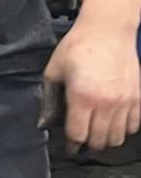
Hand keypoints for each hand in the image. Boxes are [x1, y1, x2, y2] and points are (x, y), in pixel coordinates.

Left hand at [44, 16, 140, 152]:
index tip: (69, 148)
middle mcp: (105, 103)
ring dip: (106, 140)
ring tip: (98, 134)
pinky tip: (114, 123)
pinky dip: (124, 130)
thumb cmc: (78, 46)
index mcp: (82, 97)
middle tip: (82, 140)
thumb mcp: (54, 70)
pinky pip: (133, 126)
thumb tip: (45, 122)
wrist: (108, 30)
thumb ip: (50, 99)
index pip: (78, 134)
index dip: (71, 145)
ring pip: (117, 137)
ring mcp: (124, 102)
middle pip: (99, 140)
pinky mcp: (137, 98)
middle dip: (88, 144)